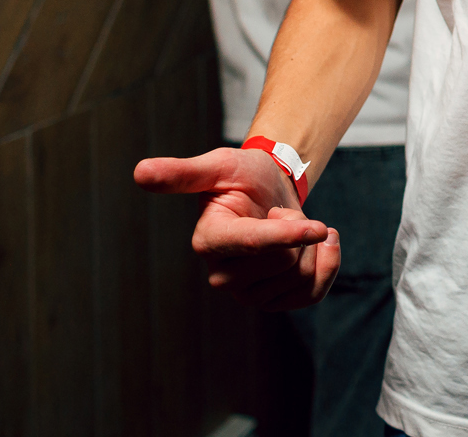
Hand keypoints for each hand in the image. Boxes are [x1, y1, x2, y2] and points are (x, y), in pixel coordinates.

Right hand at [134, 146, 340, 309]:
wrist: (268, 191)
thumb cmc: (242, 175)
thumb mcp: (218, 165)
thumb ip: (183, 173)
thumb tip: (140, 172)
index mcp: (208, 241)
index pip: (253, 244)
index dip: (288, 235)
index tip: (318, 225)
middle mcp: (223, 274)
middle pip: (284, 261)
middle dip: (298, 230)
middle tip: (278, 212)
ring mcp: (247, 293)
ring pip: (301, 277)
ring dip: (313, 247)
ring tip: (292, 227)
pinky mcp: (272, 301)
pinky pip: (312, 295)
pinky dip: (327, 267)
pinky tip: (320, 246)